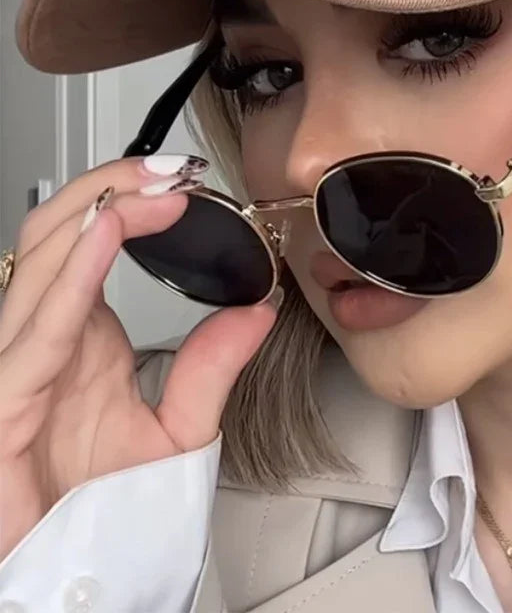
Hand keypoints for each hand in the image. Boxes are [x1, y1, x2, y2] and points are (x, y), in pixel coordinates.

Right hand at [0, 156, 277, 561]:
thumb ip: (212, 370)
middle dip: (113, 186)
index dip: (130, 202)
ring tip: (155, 182)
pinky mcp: (4, 400)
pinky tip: (108, 232)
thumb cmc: (98, 508)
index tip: (187, 183)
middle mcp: (43, 336)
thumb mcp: (174, 431)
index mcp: (78, 337)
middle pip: (59, 232)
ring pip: (40, 258)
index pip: (90, 244)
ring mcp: (16, 361)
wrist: (60, 572)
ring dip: (98, 208)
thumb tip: (258, 310)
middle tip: (174, 167)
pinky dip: (72, 271)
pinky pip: (37, 325)